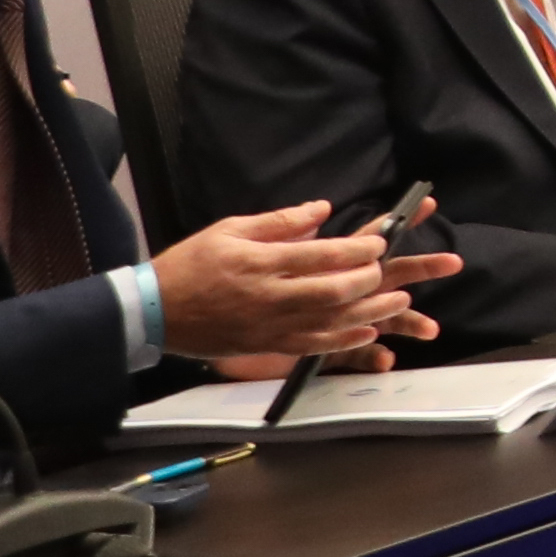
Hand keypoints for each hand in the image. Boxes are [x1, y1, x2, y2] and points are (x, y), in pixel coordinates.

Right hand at [152, 200, 454, 367]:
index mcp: (259, 263)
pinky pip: (312, 346)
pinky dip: (343, 341)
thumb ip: (280, 221)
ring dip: (369, 312)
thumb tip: (323, 209)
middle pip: (331, 291)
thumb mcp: (230, 230)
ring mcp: (268, 326)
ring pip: (329, 322)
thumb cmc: (192, 264)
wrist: (154, 312)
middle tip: (387, 268)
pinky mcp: (265, 346)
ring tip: (400, 301)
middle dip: (368, 280)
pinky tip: (367, 333)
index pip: (320, 255)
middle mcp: (269, 297)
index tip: (380, 242)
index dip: (356, 249)